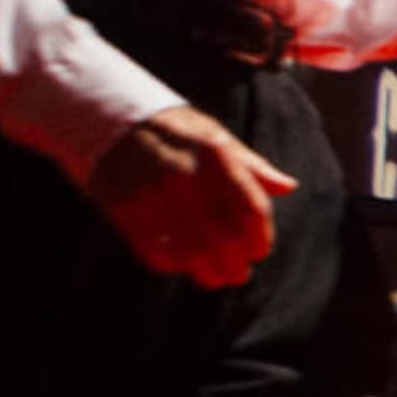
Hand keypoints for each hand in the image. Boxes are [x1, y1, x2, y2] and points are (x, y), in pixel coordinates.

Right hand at [85, 106, 296, 288]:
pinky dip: (173, 263)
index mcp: (215, 154)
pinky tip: (182, 266)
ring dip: (206, 270)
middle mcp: (186, 173)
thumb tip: (288, 187)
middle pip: (224, 234)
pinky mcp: (123, 207)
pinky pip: (154, 249)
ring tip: (215, 278)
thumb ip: (252, 167)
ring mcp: (152, 192)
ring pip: (190, 249)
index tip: (258, 251)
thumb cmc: (173, 132)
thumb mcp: (216, 137)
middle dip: (235, 261)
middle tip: (239, 274)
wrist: (107, 118)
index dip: (259, 237)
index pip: (251, 208)